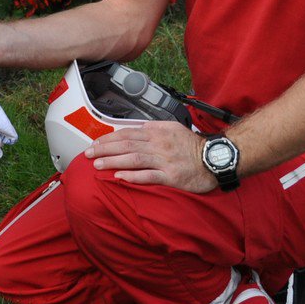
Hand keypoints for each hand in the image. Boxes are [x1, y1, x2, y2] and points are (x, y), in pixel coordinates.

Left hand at [84, 122, 218, 192]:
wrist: (216, 159)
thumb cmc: (193, 146)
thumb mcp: (173, 128)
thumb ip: (154, 127)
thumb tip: (137, 127)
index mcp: (157, 133)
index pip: (127, 134)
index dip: (108, 138)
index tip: (95, 144)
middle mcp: (159, 145)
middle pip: (126, 145)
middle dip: (104, 149)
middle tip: (88, 155)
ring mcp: (164, 161)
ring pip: (134, 159)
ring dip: (113, 161)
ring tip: (97, 165)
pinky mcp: (171, 177)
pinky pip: (149, 176)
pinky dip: (132, 176)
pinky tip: (119, 177)